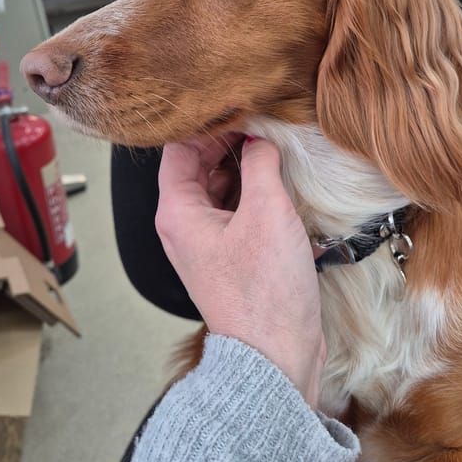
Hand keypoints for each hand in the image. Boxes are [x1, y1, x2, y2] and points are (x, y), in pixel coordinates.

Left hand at [155, 136, 326, 407]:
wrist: (275, 357)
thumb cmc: (263, 292)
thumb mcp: (267, 213)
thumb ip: (262, 164)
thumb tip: (262, 140)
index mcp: (178, 212)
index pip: (178, 148)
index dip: (207, 122)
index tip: (241, 105)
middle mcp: (186, 225)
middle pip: (200, 165)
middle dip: (231, 141)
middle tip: (266, 121)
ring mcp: (209, 242)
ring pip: (223, 188)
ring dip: (247, 167)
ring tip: (278, 146)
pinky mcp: (234, 256)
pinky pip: (239, 211)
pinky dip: (257, 193)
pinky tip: (283, 182)